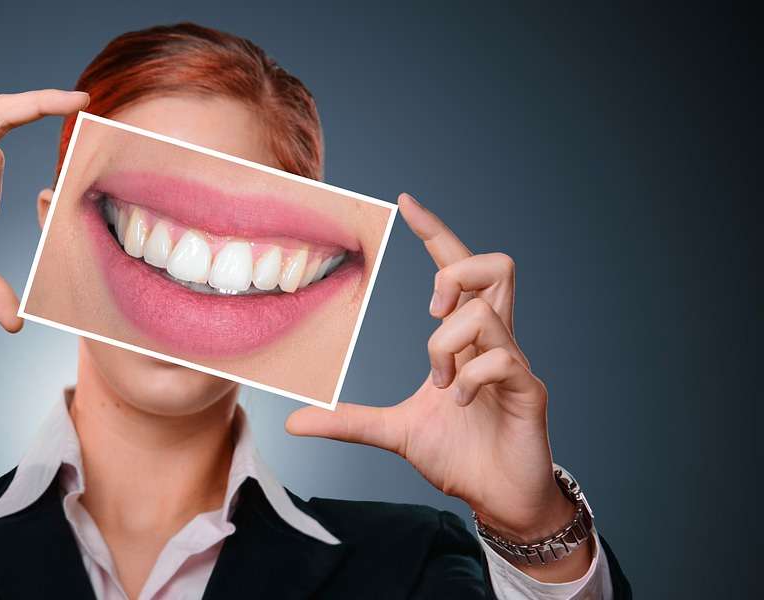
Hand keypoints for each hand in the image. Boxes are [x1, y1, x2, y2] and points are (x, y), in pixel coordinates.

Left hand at [286, 193, 590, 579]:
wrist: (497, 498)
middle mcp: (495, 340)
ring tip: (442, 382)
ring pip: (485, 312)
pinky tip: (458, 404)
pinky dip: (469, 379)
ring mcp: (515, 363)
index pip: (458, 269)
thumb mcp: (392, 431)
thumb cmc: (459, 455)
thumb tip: (292, 423)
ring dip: (447, 343)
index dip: (435, 233)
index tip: (405, 203)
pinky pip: (502, 359)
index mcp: (466, 340)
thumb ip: (347, 421)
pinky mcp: (529, 391)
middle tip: (429, 312)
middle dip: (454, 273)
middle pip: (497, 266)